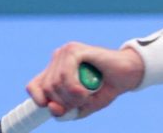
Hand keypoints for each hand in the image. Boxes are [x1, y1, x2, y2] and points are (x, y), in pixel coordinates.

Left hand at [27, 43, 143, 117]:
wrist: (128, 75)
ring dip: (71, 97)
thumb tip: (51, 108)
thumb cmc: (106, 88)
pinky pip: (64, 75)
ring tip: (87, 95)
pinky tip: (85, 91)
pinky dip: (74, 88)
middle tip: (82, 101)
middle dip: (64, 102)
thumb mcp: (83, 107)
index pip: (34, 86)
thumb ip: (65, 111)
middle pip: (46, 88)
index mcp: (56, 71)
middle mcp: (58, 59)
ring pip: (54, 83)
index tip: (55, 108)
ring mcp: (66, 53)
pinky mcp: (75, 50)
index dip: (40, 100)